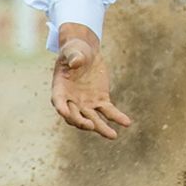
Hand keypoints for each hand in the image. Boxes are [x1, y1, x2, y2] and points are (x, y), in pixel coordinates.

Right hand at [51, 25, 131, 140]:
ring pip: (93, 119)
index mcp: (60, 89)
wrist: (86, 53)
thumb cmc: (75, 51)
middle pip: (75, 116)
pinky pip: (109, 111)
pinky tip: (127, 123)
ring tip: (113, 135)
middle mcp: (72, 101)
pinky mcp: (100, 101)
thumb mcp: (73, 50)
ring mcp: (86, 103)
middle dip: (82, 122)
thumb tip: (77, 62)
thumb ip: (74, 57)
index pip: (58, 101)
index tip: (64, 112)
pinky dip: (117, 117)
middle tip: (91, 126)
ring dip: (101, 128)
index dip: (61, 107)